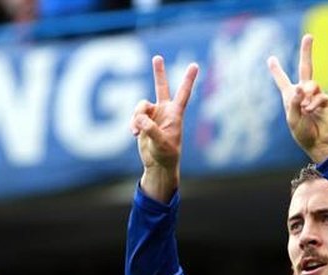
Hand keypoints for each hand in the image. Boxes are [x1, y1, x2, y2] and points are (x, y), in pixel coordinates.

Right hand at [131, 55, 198, 201]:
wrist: (157, 165)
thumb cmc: (166, 155)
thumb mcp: (161, 143)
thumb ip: (150, 129)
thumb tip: (138, 119)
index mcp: (175, 114)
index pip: (183, 93)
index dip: (188, 79)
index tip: (195, 65)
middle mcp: (165, 111)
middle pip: (161, 87)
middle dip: (158, 72)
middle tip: (157, 57)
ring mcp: (153, 115)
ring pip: (140, 106)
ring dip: (136, 117)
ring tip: (136, 131)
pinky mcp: (142, 121)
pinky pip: (134, 116)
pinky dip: (132, 124)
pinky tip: (134, 134)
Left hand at [268, 34, 327, 162]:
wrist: (320, 144)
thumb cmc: (303, 134)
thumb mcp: (293, 120)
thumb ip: (294, 103)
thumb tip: (301, 87)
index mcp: (291, 97)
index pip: (282, 81)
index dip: (277, 70)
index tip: (271, 59)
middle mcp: (303, 93)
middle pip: (306, 68)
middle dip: (307, 52)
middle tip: (309, 36)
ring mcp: (315, 96)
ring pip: (312, 83)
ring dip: (307, 94)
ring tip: (306, 108)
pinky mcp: (326, 101)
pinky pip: (320, 96)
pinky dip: (313, 104)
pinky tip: (310, 111)